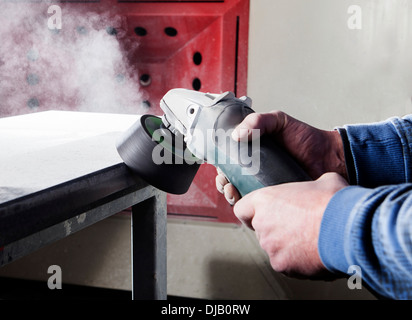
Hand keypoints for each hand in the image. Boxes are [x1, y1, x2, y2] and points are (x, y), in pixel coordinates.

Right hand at [215, 111, 346, 204]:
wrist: (331, 157)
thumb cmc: (307, 138)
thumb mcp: (279, 121)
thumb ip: (259, 121)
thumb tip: (237, 135)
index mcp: (253, 153)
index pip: (229, 162)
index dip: (221, 167)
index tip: (220, 169)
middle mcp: (256, 171)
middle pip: (231, 181)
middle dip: (223, 184)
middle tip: (227, 183)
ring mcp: (265, 187)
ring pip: (241, 196)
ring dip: (231, 196)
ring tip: (234, 192)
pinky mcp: (277, 201)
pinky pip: (259, 207)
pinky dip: (249, 208)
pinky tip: (249, 202)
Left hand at [234, 173, 347, 277]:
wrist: (348, 228)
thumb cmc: (335, 202)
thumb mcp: (324, 181)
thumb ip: (311, 186)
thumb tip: (320, 188)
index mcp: (266, 200)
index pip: (242, 209)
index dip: (251, 212)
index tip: (262, 215)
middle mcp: (263, 224)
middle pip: (262, 230)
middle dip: (278, 229)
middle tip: (300, 226)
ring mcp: (271, 246)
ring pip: (275, 248)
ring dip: (289, 246)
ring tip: (312, 239)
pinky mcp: (282, 265)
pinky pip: (287, 264)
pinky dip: (299, 262)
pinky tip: (315, 253)